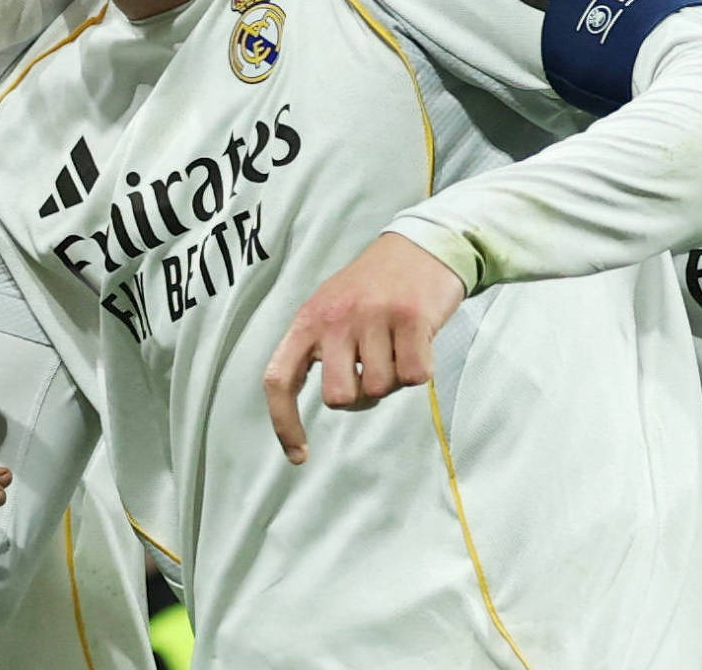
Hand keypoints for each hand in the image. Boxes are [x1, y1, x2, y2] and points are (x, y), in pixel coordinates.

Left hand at [262, 233, 464, 465]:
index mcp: (308, 319)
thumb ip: (321, 349)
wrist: (419, 244)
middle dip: (362, 396)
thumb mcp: (332, 308)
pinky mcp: (411, 317)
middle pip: (340, 398)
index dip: (284, 423)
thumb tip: (334, 401)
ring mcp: (372, 316)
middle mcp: (334, 318)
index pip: (279, 379)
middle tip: (375, 368)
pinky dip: (421, 368)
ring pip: (381, 388)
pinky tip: (419, 340)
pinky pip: (415, 376)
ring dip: (394, 377)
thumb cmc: (373, 287)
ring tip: (397, 343)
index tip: (299, 456)